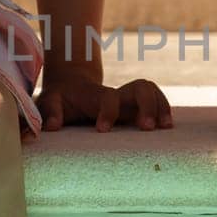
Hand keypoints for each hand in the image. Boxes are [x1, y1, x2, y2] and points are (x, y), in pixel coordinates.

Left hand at [37, 74, 173, 131]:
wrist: (71, 86)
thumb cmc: (60, 99)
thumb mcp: (49, 102)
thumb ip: (50, 112)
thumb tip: (51, 127)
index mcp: (97, 95)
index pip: (109, 98)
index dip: (108, 112)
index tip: (102, 130)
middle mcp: (117, 94)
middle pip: (140, 88)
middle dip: (147, 105)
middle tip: (147, 127)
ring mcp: (129, 99)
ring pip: (151, 91)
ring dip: (161, 106)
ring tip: (165, 127)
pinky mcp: (136, 107)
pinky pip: (157, 100)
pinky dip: (164, 110)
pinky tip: (167, 126)